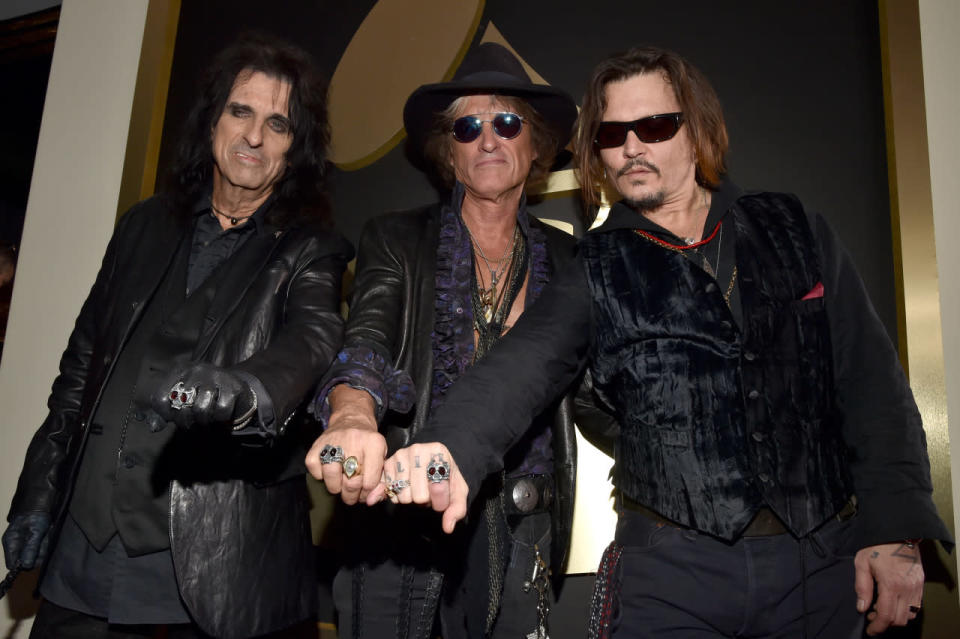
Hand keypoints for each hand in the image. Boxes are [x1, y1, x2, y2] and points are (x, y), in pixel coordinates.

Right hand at [2, 512, 50, 570]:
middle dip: (37, 554)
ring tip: (45, 536)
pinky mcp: (33, 543)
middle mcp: (16, 546)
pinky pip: (40, 550)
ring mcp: (24, 544)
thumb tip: (26, 566)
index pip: (11, 565)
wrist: (41, 506)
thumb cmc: (36, 517)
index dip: (22, 565)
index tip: (35, 558)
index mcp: (11, 543)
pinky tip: (46, 536)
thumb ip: (30, 549)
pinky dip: (45, 545)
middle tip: (43, 541)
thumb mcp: (35, 532)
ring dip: (43, 548)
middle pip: (26, 561)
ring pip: (35, 556)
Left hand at [152, 363, 255, 430]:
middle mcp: (196, 370)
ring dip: (202, 421)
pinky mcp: (233, 386)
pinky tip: (219, 415)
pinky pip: (221, 410)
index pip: (160, 398)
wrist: (235, 383)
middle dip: (185, 421)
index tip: (173, 418)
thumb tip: (153, 427)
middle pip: (181, 406)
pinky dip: (220, 418)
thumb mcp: (181, 397)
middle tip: (191, 423)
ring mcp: (216, 376)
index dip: (165, 414)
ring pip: (201, 409)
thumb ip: (164, 412)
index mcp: (179, 370)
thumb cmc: (202, 392)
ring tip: (205, 420)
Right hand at [306, 385, 386, 504]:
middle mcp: (354, 441)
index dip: (367, 493)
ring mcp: (333, 443)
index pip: (370, 481)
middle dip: (352, 496)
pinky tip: (330, 470)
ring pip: (332, 479)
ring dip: (336, 488)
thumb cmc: (368, 443)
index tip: (365, 493)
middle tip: (352, 495)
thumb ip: (380, 480)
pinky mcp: (316, 446)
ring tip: (340, 484)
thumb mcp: (381, 457)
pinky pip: (316, 473)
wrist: (351, 420)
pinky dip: (321, 477)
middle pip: (351, 483)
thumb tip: (372, 500)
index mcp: (374, 443)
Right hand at [368, 442, 467, 533]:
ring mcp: (400, 455)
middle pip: (419, 496)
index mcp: (438, 451)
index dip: (440, 500)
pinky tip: (405, 489)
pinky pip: (391, 492)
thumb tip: (448, 527)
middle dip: (425, 500)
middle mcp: (418, 449)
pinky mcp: (387, 464)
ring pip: (404, 496)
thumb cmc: (444, 477)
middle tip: (427, 492)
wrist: (428, 465)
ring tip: (417, 489)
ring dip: (412, 499)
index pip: (438, 488)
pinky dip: (398, 496)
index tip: (442, 494)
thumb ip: (457, 509)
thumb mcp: (457, 491)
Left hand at [855, 541, 923, 634]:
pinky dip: (906, 610)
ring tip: (881, 608)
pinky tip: (893, 602)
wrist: (898, 531)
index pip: (886, 616)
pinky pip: (917, 606)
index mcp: (891, 584)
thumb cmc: (876, 546)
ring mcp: (916, 587)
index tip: (870, 630)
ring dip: (896, 617)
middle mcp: (907, 589)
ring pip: (910, 615)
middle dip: (885, 623)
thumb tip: (862, 608)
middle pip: (899, 619)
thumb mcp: (862, 563)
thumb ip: (862, 587)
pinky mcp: (921, 584)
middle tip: (872, 616)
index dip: (877, 627)